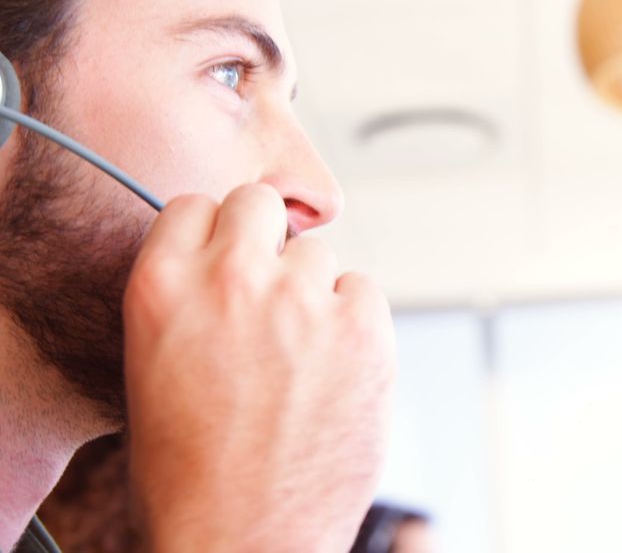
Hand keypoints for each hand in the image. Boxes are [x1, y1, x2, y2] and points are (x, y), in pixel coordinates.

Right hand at [123, 184, 395, 551]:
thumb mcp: (155, 366)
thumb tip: (234, 262)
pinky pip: (364, 291)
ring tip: (301, 357)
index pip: (198, 205)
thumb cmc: (190, 472)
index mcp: (163, 288)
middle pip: (261, 204)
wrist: (241, 541)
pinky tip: (335, 369)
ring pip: (319, 256)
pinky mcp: (363, 329)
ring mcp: (302, 302)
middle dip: (267, 239)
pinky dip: (355, 321)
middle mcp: (233, 280)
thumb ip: (192, 300)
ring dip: (314, 292)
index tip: (229, 258)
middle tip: (272, 291)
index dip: (217, 234)